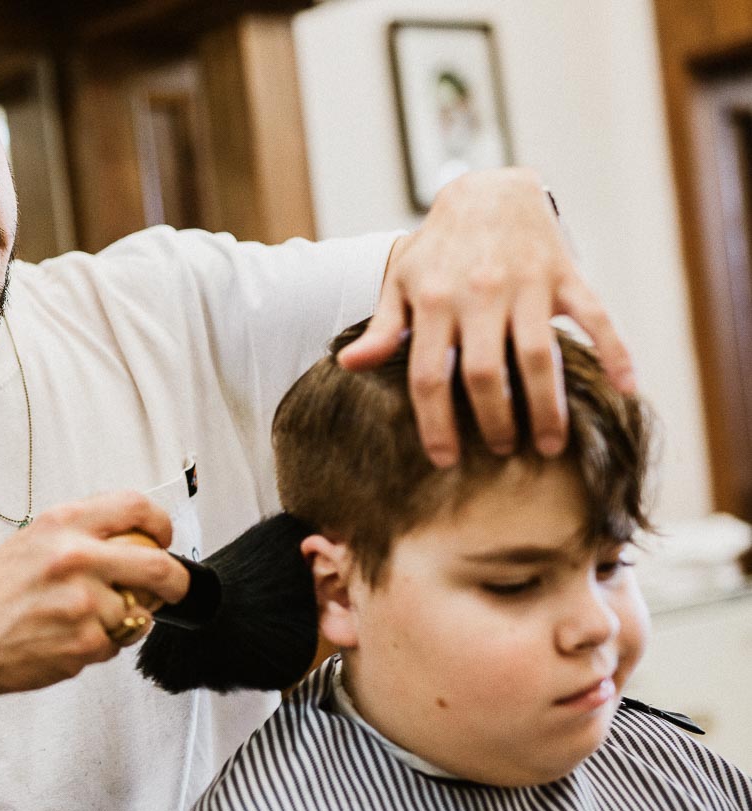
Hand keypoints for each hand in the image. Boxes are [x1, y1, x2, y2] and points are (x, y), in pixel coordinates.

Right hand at [0, 491, 190, 699]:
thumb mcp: (31, 542)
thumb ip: (82, 535)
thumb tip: (136, 541)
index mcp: (62, 524)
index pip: (136, 508)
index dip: (161, 524)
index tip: (164, 539)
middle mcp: (75, 558)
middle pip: (160, 566)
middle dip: (176, 582)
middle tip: (173, 589)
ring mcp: (83, 602)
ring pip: (138, 612)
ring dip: (121, 621)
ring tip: (78, 621)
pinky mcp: (84, 642)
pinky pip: (117, 644)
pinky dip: (100, 646)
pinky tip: (66, 639)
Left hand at [338, 167, 635, 466]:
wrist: (489, 189)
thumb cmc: (439, 247)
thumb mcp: (402, 282)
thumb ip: (382, 329)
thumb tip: (348, 367)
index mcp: (434, 302)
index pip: (428, 375)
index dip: (435, 422)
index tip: (444, 459)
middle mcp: (479, 294)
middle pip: (483, 374)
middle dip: (492, 420)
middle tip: (500, 451)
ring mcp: (526, 285)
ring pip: (538, 356)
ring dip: (546, 406)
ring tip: (549, 445)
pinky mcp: (565, 275)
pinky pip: (595, 317)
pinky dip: (616, 351)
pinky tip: (625, 388)